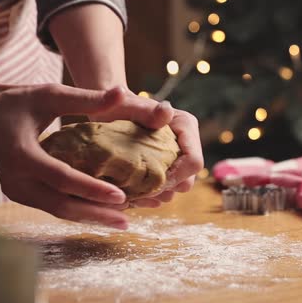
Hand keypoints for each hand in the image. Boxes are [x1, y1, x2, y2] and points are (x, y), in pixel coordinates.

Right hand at [0, 83, 135, 228]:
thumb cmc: (19, 100)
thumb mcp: (51, 94)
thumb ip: (86, 98)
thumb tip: (121, 92)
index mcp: (21, 154)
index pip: (61, 178)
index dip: (91, 189)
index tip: (121, 196)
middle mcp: (15, 179)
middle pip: (60, 205)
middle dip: (95, 214)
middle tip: (127, 222)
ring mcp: (15, 191)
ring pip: (57, 210)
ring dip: (89, 217)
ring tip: (121, 221)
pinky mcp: (19, 195)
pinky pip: (52, 206)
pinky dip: (78, 210)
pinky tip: (102, 213)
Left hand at [87, 90, 203, 206]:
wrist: (107, 112)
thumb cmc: (117, 105)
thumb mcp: (127, 105)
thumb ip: (147, 110)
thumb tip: (166, 111)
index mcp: (186, 127)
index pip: (193, 162)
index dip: (175, 177)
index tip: (149, 181)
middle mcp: (186, 145)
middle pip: (186, 181)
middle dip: (163, 189)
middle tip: (136, 189)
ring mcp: (177, 160)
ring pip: (175, 191)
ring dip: (154, 195)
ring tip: (130, 191)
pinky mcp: (166, 171)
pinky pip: (163, 194)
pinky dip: (147, 197)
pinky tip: (130, 192)